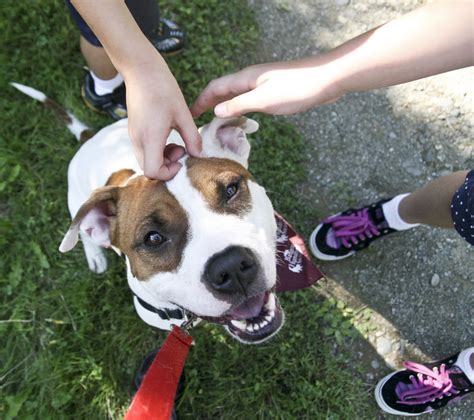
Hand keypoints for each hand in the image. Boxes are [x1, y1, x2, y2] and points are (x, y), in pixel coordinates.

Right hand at [125, 60, 201, 179]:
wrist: (141, 70)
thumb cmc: (163, 88)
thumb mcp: (183, 114)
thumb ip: (192, 137)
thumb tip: (199, 155)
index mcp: (150, 138)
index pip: (152, 172)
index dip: (168, 173)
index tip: (181, 159)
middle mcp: (138, 140)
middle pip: (148, 169)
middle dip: (166, 166)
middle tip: (181, 150)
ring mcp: (133, 136)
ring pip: (145, 160)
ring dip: (162, 158)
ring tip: (176, 142)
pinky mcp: (134, 130)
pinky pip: (143, 150)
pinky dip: (156, 150)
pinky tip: (167, 136)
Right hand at [191, 59, 344, 118]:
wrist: (327, 79)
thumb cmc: (297, 88)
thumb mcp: (264, 100)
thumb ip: (239, 105)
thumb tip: (217, 110)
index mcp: (246, 78)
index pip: (215, 87)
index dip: (201, 100)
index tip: (190, 114)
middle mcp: (251, 79)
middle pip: (223, 90)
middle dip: (209, 103)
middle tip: (199, 120)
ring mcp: (262, 84)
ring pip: (236, 95)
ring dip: (224, 106)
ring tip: (216, 121)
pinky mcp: (273, 90)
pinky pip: (249, 99)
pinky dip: (240, 108)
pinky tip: (242, 117)